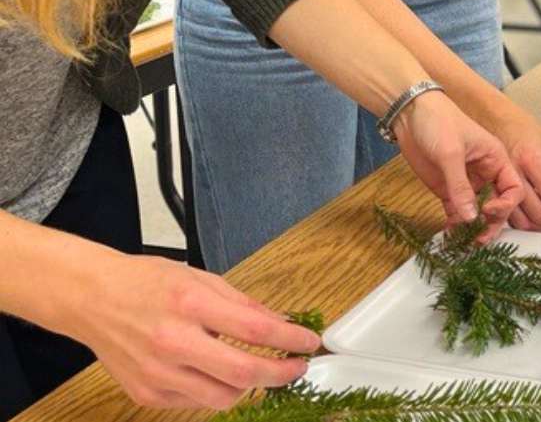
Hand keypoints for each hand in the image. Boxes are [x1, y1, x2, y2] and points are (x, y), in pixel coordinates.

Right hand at [62, 254, 320, 408]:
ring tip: (252, 367)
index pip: (256, 330)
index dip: (291, 340)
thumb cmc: (145, 284)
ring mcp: (157, 372)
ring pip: (223, 397)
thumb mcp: (201, 279)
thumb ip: (244, 305)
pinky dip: (213, 388)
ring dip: (248, 385)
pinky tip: (211, 370)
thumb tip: (283, 324)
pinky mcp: (146, 393)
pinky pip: (196, 402)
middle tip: (296, 367)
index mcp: (190, 304)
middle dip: (281, 374)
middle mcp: (173, 341)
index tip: (309, 343)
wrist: (91, 299)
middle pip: (243, 373)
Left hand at [395, 92, 525, 242]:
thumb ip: (461, 187)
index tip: (488, 211)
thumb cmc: (439, 122)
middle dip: (491, 224)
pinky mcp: (448, 189)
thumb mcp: (451, 153)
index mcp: (497, 160)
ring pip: (477, 212)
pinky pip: (456, 212)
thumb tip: (471, 218)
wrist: (410, 113)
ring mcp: (467, 183)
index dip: (505, 204)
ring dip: (472, 228)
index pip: (513, 189)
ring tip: (464, 241)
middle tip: (479, 238)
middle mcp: (486, 174)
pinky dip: (455, 225)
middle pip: (498, 206)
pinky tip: (450, 235)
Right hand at [485, 105, 540, 231]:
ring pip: (522, 221)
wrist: (491, 118)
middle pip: (539, 213)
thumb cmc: (521, 127)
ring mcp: (498, 184)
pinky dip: (525, 223)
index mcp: (532, 160)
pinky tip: (535, 218)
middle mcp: (514, 174)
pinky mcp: (490, 191)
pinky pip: (509, 216)